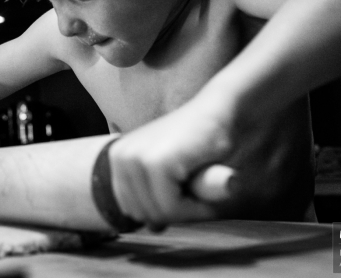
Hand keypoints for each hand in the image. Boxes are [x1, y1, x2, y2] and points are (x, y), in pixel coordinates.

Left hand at [109, 99, 233, 230]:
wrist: (223, 112)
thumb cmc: (200, 145)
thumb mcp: (171, 176)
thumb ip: (158, 199)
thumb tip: (152, 228)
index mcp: (117, 158)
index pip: (131, 210)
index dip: (162, 209)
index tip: (183, 187)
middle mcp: (119, 156)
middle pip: (142, 215)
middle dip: (174, 211)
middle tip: (196, 183)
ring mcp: (135, 158)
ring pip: (157, 214)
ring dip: (187, 210)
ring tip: (200, 179)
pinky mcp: (155, 162)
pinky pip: (172, 208)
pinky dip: (195, 206)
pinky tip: (204, 180)